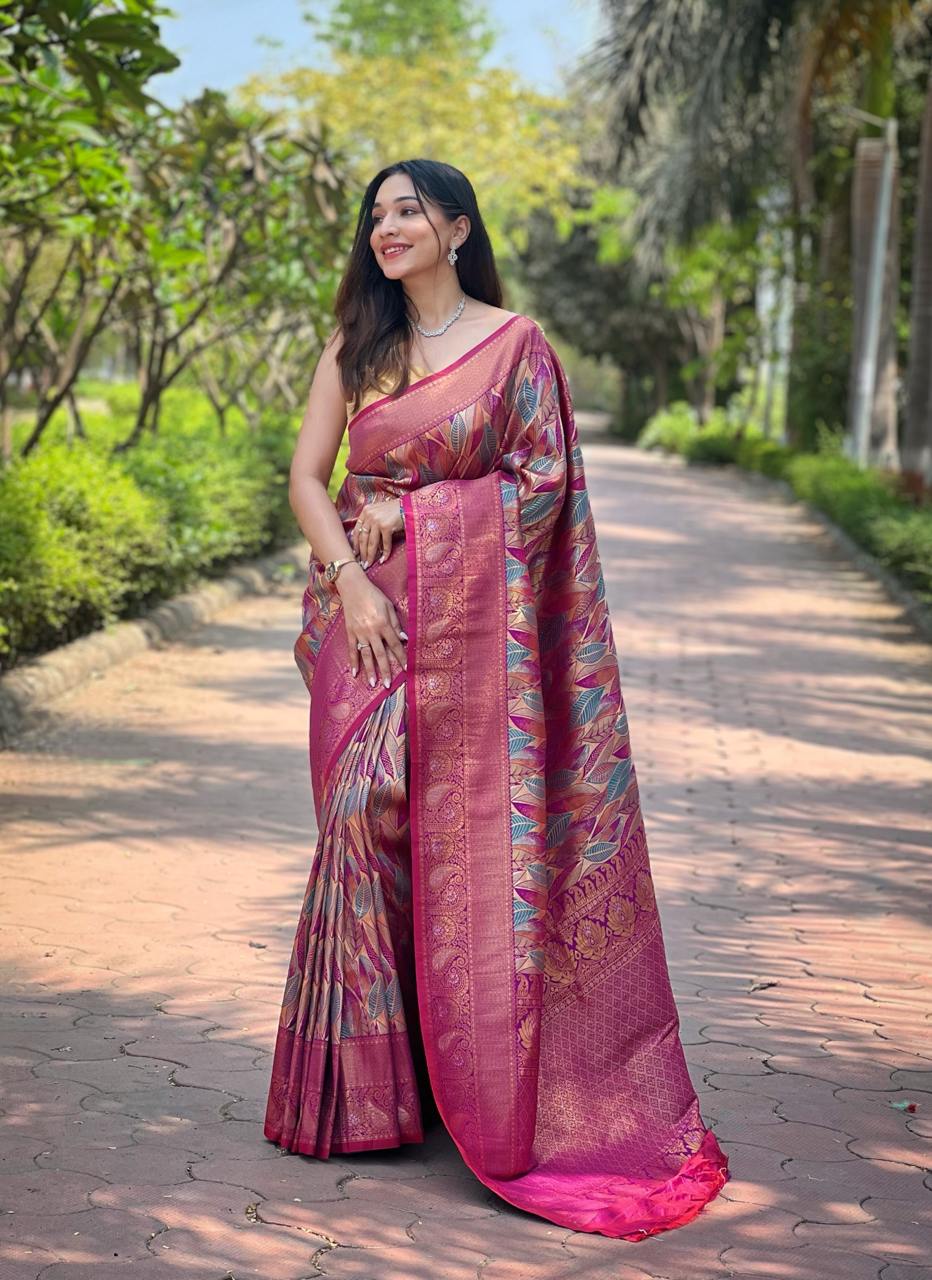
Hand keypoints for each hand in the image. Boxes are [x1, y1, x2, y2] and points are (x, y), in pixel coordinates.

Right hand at [338, 570, 407, 687]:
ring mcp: (359, 632)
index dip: (401, 657)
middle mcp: (372, 630)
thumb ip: (395, 623)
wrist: (353, 587)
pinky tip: (354, 672)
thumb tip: (403, 638)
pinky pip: (351, 649)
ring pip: (366, 655)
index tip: (406, 669)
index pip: (395, 644)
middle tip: (388, 685)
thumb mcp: (389, 606)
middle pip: (380, 654)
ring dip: (370, 670)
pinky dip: (353, 661)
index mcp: (384, 623)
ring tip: (373, 683)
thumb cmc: (374, 595)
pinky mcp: (350, 631)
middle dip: (385, 670)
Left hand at [351, 498, 403, 568]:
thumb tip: (365, 539)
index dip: (355, 544)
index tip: (355, 553)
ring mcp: (378, 520)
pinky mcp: (386, 526)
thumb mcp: (379, 512)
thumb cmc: (396, 510)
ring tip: (369, 564)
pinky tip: (383, 559)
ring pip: (371, 542)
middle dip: (362, 553)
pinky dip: (385, 553)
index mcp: (366, 511)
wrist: (410, 506)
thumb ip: (371, 522)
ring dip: (370, 555)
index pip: (357, 530)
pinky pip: (385, 543)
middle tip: (362, 563)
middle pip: (363, 538)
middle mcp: (370, 515)